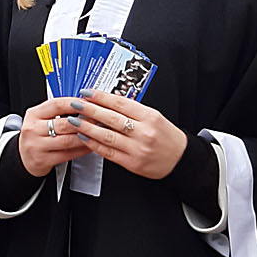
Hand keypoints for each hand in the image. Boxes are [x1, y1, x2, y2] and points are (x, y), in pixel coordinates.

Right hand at [17, 97, 93, 176]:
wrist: (23, 157)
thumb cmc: (37, 135)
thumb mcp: (41, 119)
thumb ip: (58, 112)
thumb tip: (84, 105)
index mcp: (33, 114)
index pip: (56, 104)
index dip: (75, 103)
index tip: (89, 103)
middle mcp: (33, 129)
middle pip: (64, 123)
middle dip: (85, 121)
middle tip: (99, 120)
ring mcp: (37, 145)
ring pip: (67, 140)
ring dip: (85, 136)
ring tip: (97, 133)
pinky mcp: (43, 160)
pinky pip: (68, 154)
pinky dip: (82, 150)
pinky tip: (90, 146)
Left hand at [66, 89, 186, 179]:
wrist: (181, 160)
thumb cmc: (168, 137)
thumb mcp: (156, 117)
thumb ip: (134, 110)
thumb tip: (110, 102)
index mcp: (150, 117)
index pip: (121, 103)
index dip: (101, 97)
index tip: (88, 93)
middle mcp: (144, 132)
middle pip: (112, 118)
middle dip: (90, 110)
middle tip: (76, 104)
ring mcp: (137, 149)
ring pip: (107, 136)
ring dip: (88, 128)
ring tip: (75, 121)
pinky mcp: (132, 163)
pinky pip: (109, 152)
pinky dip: (94, 144)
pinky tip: (85, 138)